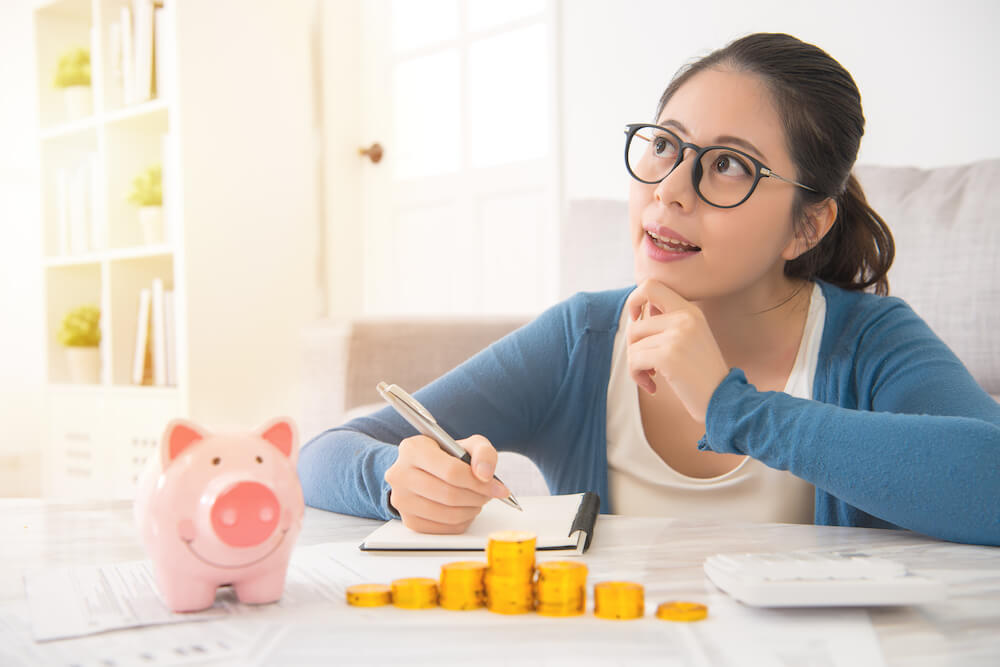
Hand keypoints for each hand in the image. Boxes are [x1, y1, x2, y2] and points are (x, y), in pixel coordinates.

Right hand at [384, 434, 510, 533]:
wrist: (423, 470)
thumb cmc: (446, 457)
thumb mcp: (467, 445)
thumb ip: (483, 452)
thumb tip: (485, 474)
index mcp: (412, 449)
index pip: (451, 471)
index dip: (479, 482)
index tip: (497, 487)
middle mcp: (400, 474)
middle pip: (450, 495)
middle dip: (477, 497)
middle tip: (489, 494)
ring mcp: (401, 500)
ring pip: (448, 514)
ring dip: (472, 510)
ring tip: (478, 500)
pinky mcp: (408, 520)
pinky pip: (443, 529)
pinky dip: (461, 522)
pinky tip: (465, 510)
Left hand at [625, 279, 729, 422]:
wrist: (724, 400)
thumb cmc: (703, 374)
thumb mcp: (692, 338)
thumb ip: (669, 322)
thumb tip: (638, 314)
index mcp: (690, 311)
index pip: (651, 286)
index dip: (635, 300)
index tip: (637, 321)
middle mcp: (685, 318)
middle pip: (635, 326)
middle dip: (634, 349)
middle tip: (647, 364)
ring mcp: (677, 336)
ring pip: (633, 346)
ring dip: (637, 367)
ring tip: (652, 377)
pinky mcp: (668, 356)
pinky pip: (634, 360)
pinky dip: (637, 376)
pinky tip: (652, 386)